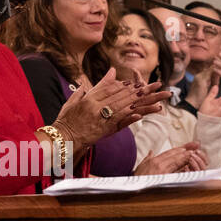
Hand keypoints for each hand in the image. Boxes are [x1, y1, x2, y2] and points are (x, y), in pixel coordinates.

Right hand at [53, 68, 169, 147]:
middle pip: (124, 95)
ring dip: (144, 102)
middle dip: (143, 90)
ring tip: (159, 99)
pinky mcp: (103, 129)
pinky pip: (119, 121)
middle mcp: (96, 105)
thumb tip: (87, 86)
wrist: (61, 137)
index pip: (112, 88)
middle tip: (158, 85)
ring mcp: (100, 117)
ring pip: (125, 106)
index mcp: (90, 98)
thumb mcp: (73, 101)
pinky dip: (131, 117)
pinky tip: (142, 114)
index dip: (128, 84)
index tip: (140, 82)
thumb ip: (84, 90)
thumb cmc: (65, 121)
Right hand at [135, 142, 206, 174]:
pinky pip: (174, 169)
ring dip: (185, 155)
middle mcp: (157, 163)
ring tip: (194, 152)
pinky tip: (188, 162)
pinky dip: (181, 165)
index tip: (187, 146)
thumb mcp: (140, 167)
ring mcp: (161, 170)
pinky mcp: (163, 177)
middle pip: (174, 154)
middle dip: (185, 149)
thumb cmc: (136, 180)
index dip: (179, 149)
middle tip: (195, 145)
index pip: (169, 152)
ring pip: (175, 160)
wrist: (132, 189)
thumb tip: (151, 152)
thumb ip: (147, 159)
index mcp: (153, 161)